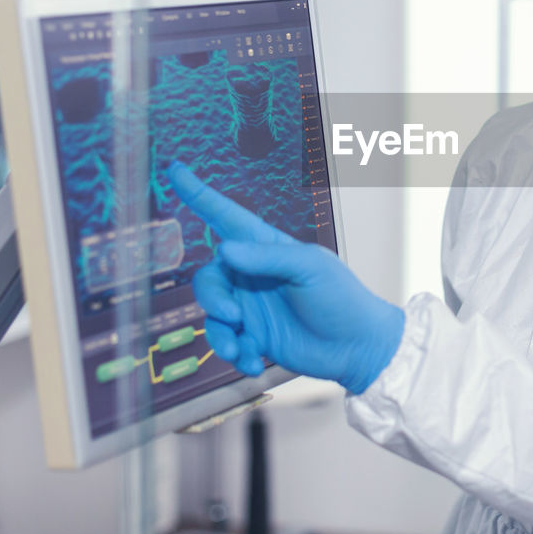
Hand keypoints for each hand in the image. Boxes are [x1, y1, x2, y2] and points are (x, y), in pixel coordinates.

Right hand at [167, 161, 404, 393]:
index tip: (175, 169)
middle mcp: (252, 275)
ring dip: (221, 334)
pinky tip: (255, 363)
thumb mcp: (311, 269)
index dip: (200, 194)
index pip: (226, 217)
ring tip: (239, 350)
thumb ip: (269, 258)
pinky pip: (227, 342)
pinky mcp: (253, 336)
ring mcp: (251, 306)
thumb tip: (224, 249)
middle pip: (209, 278)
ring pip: (213, 315)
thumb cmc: (342, 298)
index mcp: (266, 248)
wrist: (357, 347)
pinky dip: (237, 354)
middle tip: (233, 314)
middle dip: (212, 298)